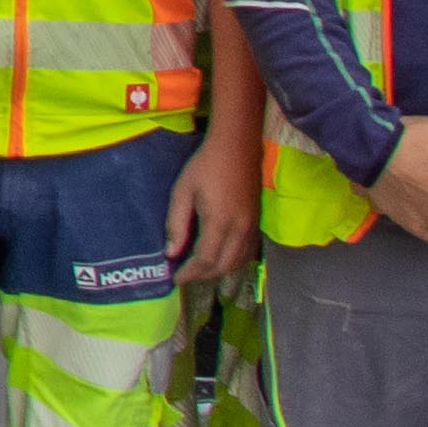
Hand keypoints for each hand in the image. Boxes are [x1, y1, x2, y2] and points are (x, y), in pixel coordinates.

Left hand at [165, 131, 258, 288]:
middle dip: (202, 275)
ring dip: (218, 271)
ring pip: (237, 262)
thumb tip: (170, 252)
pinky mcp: (257, 223)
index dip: (190, 273)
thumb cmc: (205, 166)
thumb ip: (176, 223)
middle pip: (223, 266)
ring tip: (198, 270)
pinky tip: (220, 260)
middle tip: (184, 275)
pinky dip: (233, 263)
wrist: (238, 148)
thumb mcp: (183, 191)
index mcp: (219, 222)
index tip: (175, 279)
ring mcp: (252, 227)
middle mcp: (240, 230)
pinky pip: (247, 253)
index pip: (205, 260)